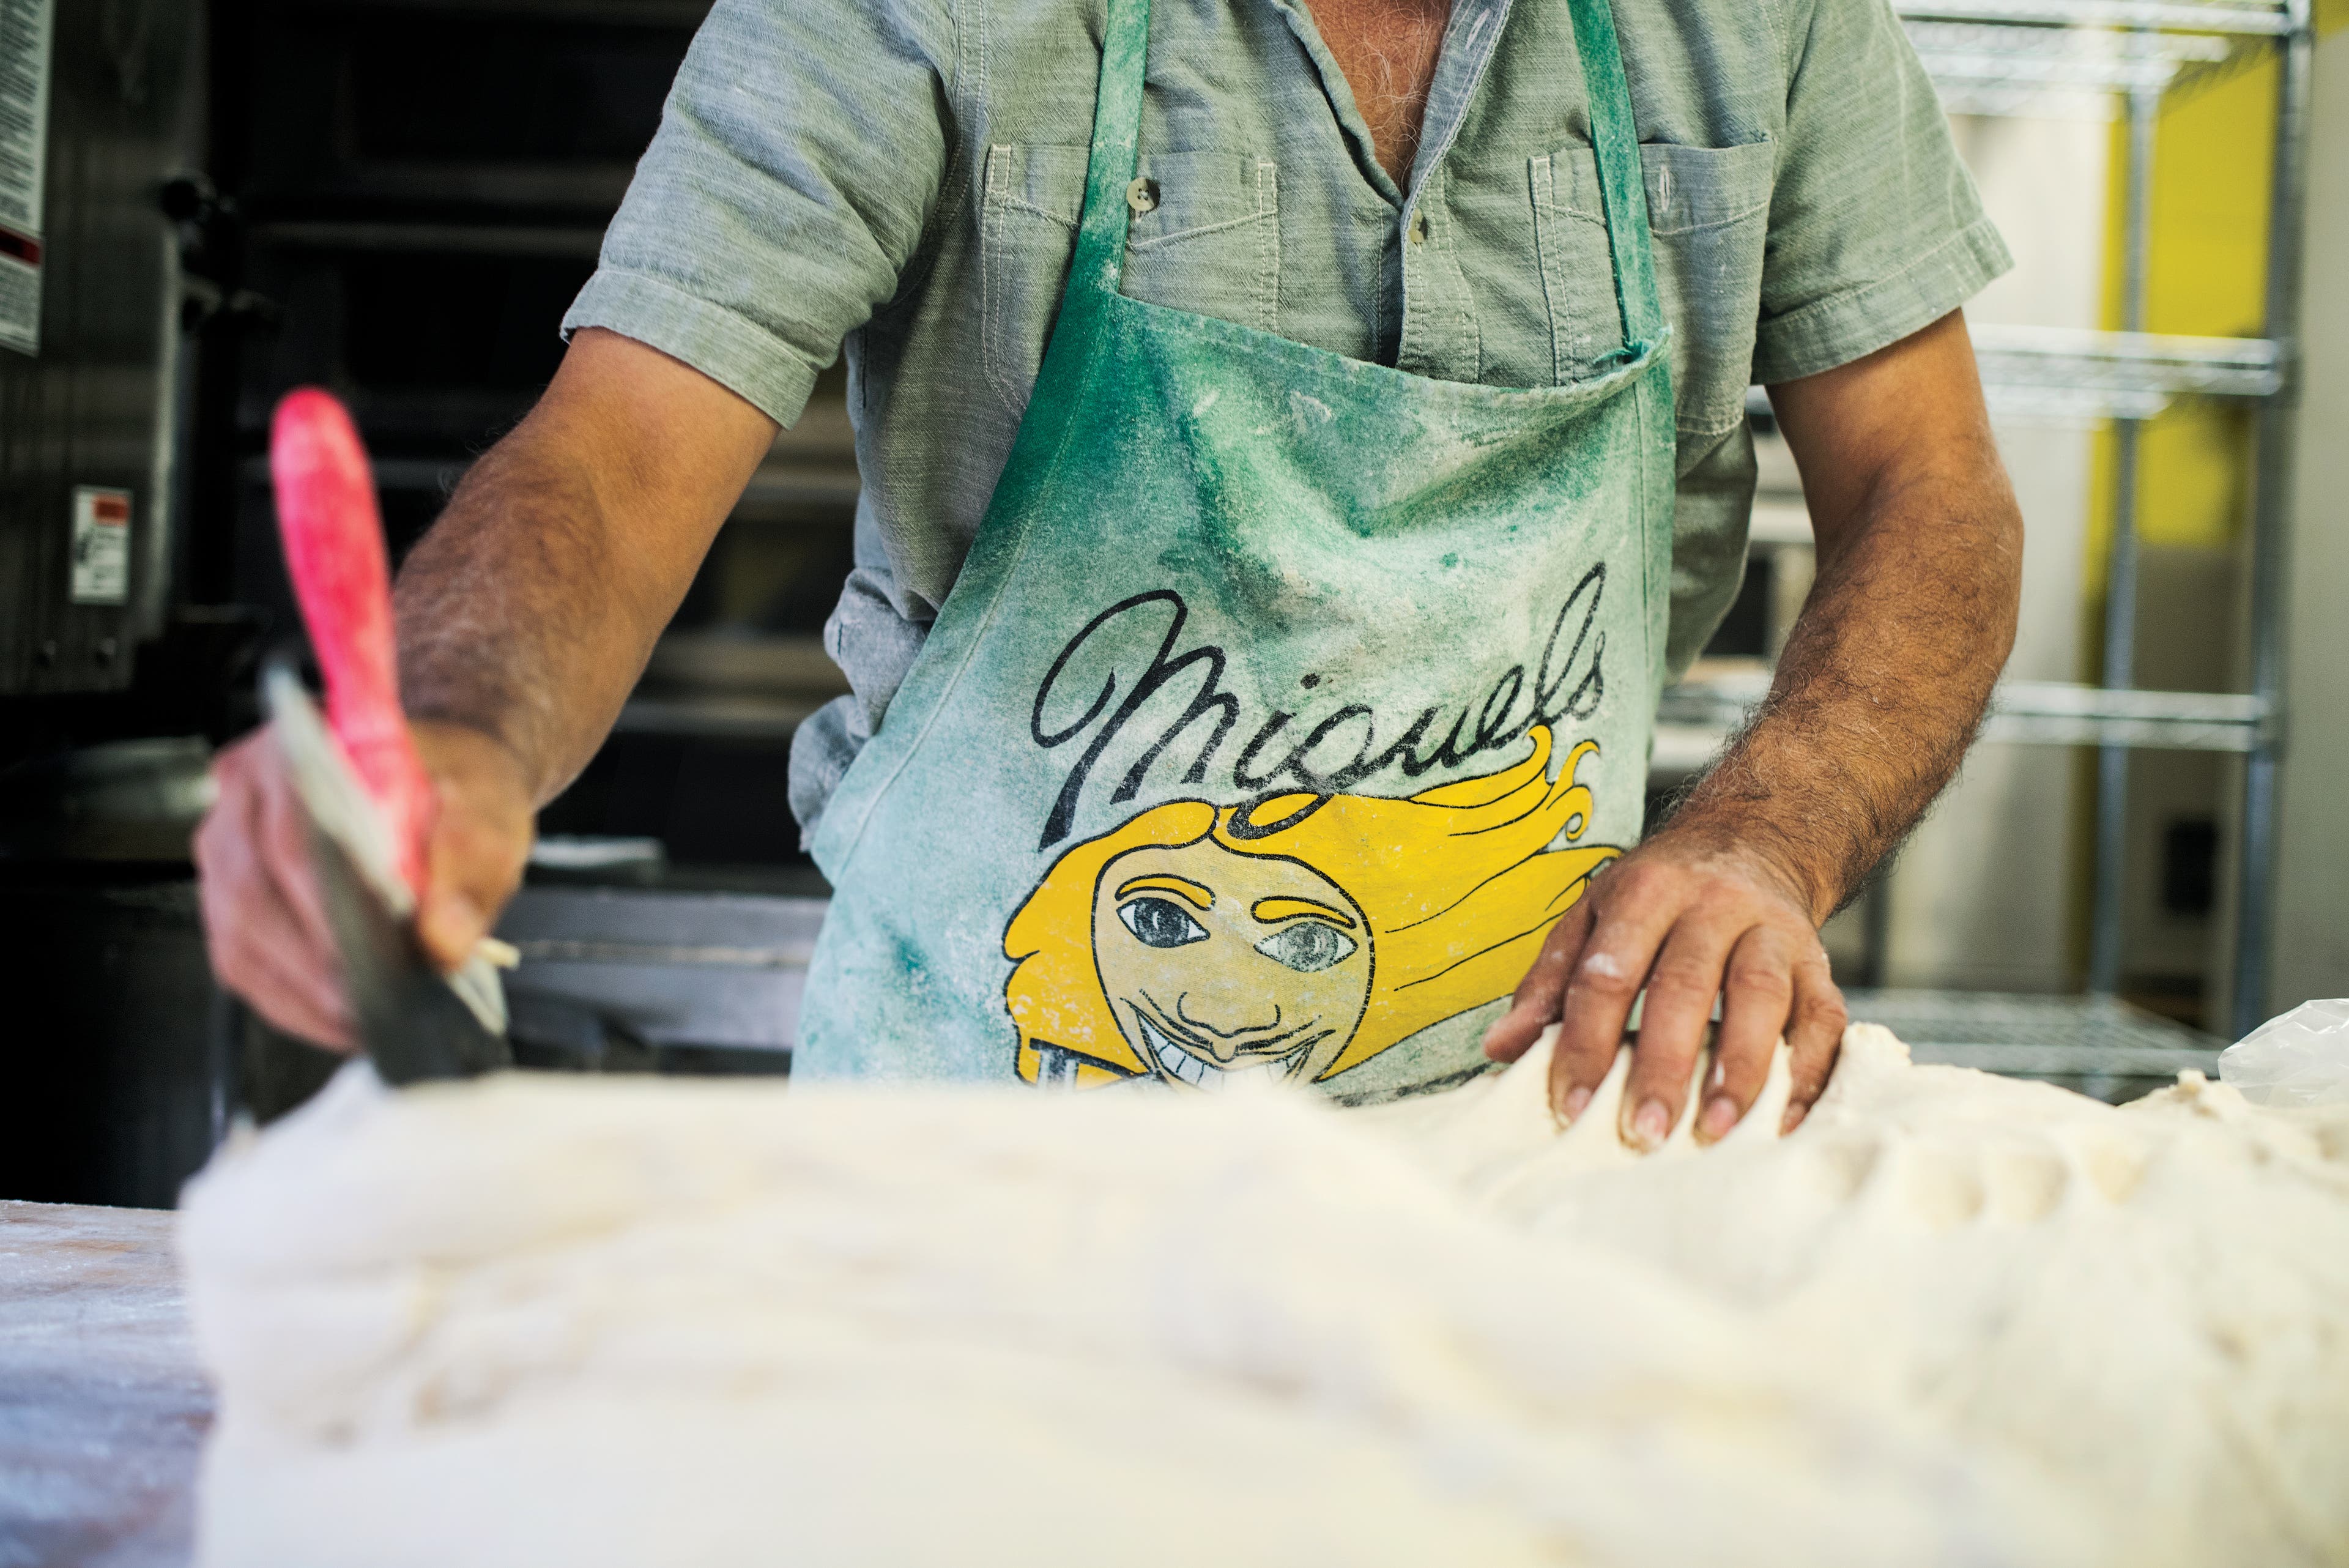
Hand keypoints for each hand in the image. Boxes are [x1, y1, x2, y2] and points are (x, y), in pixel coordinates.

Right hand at [194, 719, 534, 1050]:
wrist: (445, 780)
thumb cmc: (457, 787)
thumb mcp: (487, 813)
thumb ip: (470, 867)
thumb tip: (443, 943)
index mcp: (296, 751)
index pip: (291, 839)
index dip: (322, 910)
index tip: (365, 963)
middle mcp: (244, 796)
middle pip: (250, 894)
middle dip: (309, 967)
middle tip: (368, 1011)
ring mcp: (229, 848)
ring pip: (239, 936)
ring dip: (297, 993)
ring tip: (361, 1025)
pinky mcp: (234, 896)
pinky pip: (244, 960)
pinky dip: (290, 1000)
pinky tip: (338, 1020)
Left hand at [1480, 825, 1846, 1145]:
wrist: (1753, 840)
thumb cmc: (1658, 894)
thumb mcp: (1591, 916)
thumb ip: (1548, 983)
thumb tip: (1502, 1048)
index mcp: (1645, 892)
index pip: (1607, 973)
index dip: (1585, 1042)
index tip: (1570, 1106)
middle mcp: (1712, 905)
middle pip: (1685, 985)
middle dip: (1662, 1065)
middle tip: (1643, 1132)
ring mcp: (1771, 932)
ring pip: (1761, 997)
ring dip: (1741, 1069)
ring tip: (1716, 1130)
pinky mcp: (1817, 962)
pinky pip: (1823, 1017)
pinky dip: (1808, 1071)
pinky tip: (1782, 1120)